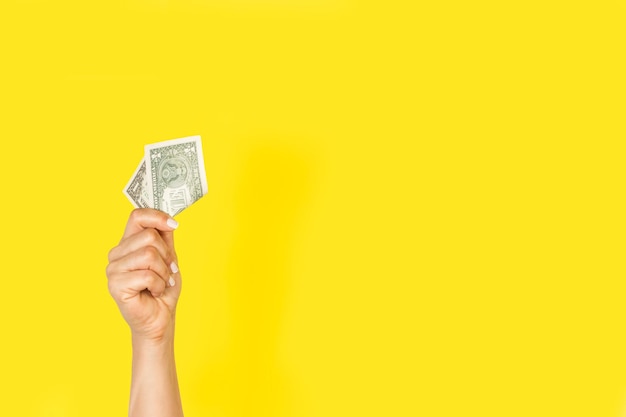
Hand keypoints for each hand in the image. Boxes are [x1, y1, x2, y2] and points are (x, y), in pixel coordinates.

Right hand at [106, 208, 181, 343]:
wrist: (160, 317)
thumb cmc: (162, 288)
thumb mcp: (168, 258)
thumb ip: (165, 238)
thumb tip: (168, 219)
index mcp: (127, 244)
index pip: (137, 216)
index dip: (157, 216)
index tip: (174, 225)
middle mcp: (116, 254)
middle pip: (149, 236)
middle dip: (167, 255)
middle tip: (167, 271)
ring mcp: (113, 270)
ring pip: (149, 255)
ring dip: (163, 272)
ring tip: (160, 283)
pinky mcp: (116, 285)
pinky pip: (147, 275)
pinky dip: (159, 285)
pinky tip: (154, 292)